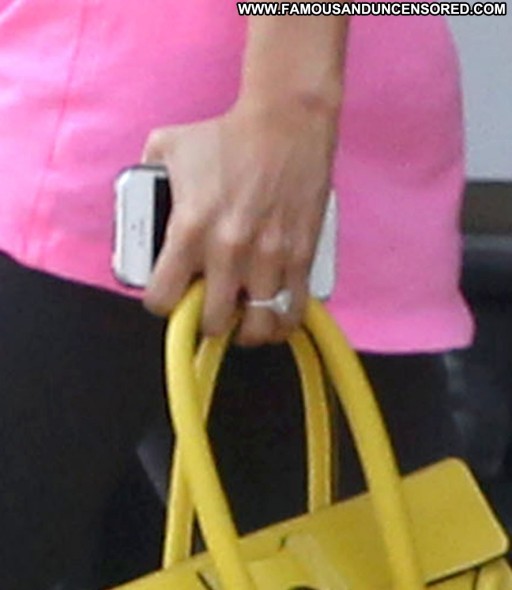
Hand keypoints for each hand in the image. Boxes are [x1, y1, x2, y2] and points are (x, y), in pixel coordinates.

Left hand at [142, 100, 337, 345]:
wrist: (287, 122)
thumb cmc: (227, 134)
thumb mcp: (167, 146)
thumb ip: (146, 180)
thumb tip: (141, 206)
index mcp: (189, 229)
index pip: (162, 300)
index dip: (162, 303)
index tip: (170, 296)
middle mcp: (228, 251)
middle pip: (213, 323)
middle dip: (207, 322)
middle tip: (211, 308)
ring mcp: (269, 257)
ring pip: (258, 327)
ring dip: (247, 329)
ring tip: (245, 319)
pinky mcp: (302, 255)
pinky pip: (294, 311)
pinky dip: (282, 323)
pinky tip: (275, 315)